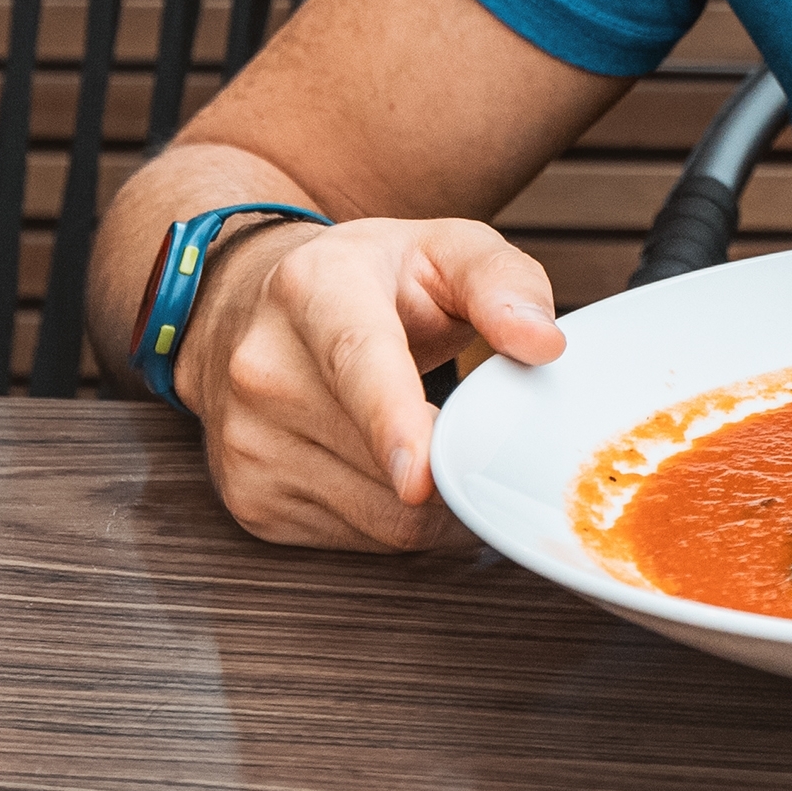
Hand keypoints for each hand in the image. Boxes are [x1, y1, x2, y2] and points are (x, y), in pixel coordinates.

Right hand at [179, 214, 564, 551]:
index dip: (391, 421)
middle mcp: (265, 366)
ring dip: (432, 500)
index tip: (419, 475)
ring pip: (379, 515)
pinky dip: (395, 517)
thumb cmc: (368, 279)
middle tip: (479, 430)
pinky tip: (390, 467)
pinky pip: (357, 540)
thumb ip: (503, 283)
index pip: (357, 362)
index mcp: (315, 289)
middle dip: (454, 461)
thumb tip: (543, 342)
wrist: (251, 307)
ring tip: (433, 441)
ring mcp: (248, 440)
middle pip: (382, 459)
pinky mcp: (250, 499)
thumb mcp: (444, 250)